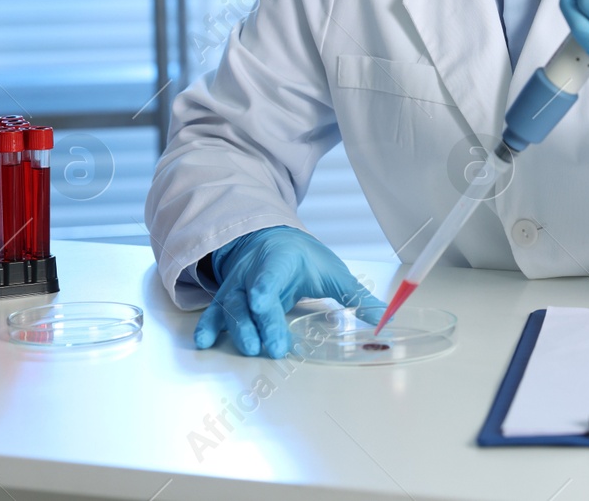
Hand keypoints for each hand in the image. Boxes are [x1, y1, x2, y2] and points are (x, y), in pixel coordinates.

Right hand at [195, 226, 385, 357]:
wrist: (270, 239)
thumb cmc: (303, 257)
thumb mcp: (332, 272)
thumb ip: (355, 296)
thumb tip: (385, 318)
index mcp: (279, 262)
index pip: (269, 279)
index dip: (266, 296)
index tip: (267, 311)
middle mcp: (252, 273)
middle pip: (248, 299)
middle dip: (257, 323)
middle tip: (267, 347)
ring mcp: (236, 286)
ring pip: (230, 307)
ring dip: (236, 329)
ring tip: (247, 349)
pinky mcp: (228, 298)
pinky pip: (214, 312)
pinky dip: (208, 326)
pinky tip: (203, 342)